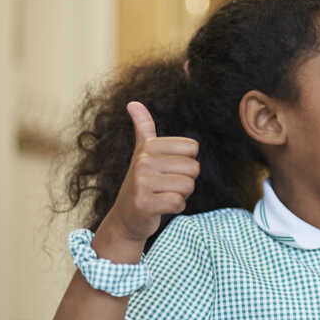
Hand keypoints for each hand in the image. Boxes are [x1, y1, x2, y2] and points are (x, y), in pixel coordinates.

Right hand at [107, 101, 199, 241]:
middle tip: (166, 186)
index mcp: (148, 148)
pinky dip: (174, 208)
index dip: (187, 161)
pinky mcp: (144, 204)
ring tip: (162, 195)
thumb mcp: (142, 153)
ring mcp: (142, 183)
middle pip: (194, 168)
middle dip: (186, 180)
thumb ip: (143, 128)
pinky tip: (160, 207)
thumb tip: (133, 103)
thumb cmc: (142, 182)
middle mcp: (143, 162)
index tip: (168, 169)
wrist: (126, 217)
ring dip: (180, 195)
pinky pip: (178, 203)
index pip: (192, 147)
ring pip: (188, 186)